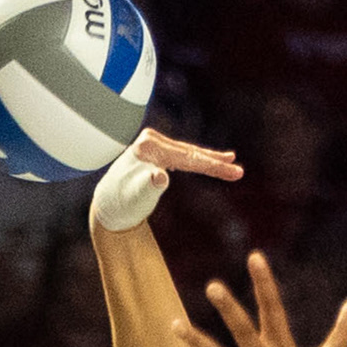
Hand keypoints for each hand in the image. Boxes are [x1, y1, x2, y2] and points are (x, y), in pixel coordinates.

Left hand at [91, 129, 243, 234]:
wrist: (107, 205)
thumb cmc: (121, 204)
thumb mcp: (135, 198)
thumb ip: (148, 186)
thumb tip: (161, 176)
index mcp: (148, 148)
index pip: (187, 158)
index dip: (213, 166)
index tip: (236, 173)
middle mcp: (149, 141)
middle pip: (189, 152)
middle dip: (215, 163)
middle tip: (239, 171)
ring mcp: (150, 145)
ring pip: (186, 152)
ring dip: (208, 158)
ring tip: (231, 159)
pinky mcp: (152, 152)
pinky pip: (179, 156)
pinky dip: (195, 159)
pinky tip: (207, 159)